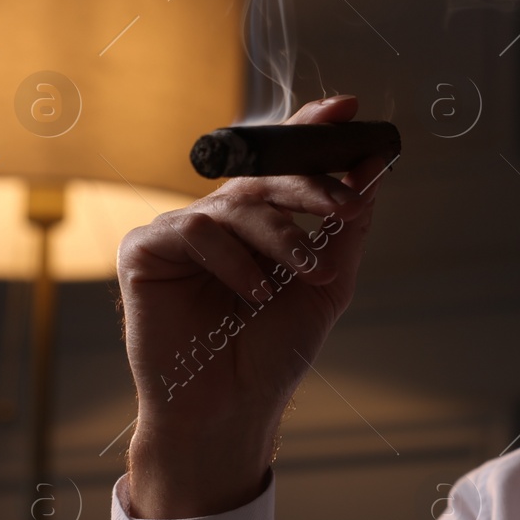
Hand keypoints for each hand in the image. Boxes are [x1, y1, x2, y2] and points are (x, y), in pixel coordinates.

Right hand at [118, 96, 391, 517]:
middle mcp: (217, 218)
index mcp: (257, 222)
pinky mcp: (144, 251)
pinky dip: (233, 260)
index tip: (350, 110)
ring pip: (237, 205)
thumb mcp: (328, 283)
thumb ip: (348, 226)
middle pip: (265, 176)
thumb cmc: (274, 352)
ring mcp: (179, 231)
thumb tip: (375, 163)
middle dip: (312, 184)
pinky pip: (194, 230)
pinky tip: (254, 293)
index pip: (283, 164)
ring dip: (284, 236)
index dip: (311, 131)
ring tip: (311, 273)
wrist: (231, 409)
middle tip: (349, 204)